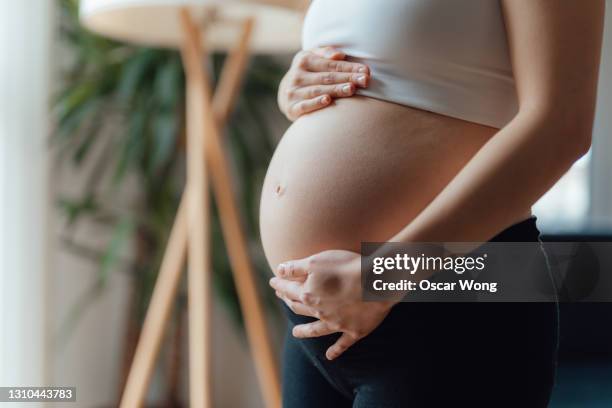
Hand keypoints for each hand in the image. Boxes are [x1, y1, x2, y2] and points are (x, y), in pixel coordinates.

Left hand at [270, 249, 394, 359]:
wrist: (376, 282)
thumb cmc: (346, 266)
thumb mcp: (316, 261)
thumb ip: (295, 268)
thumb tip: (278, 271)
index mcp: (308, 295)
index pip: (288, 289)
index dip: (279, 284)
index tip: (273, 281)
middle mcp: (320, 312)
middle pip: (300, 308)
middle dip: (289, 302)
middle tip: (283, 299)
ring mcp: (336, 324)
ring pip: (315, 329)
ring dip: (304, 331)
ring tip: (296, 333)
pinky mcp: (354, 331)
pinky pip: (342, 344)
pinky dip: (335, 351)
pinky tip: (329, 357)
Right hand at [278, 47, 369, 120]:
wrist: (285, 93)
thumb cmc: (307, 72)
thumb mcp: (312, 57)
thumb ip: (325, 53)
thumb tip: (339, 55)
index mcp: (303, 60)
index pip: (331, 64)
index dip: (349, 67)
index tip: (366, 71)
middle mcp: (297, 75)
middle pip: (327, 77)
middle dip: (347, 78)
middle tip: (365, 81)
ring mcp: (293, 92)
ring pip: (318, 90)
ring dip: (336, 90)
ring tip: (351, 89)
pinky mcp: (291, 108)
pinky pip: (305, 105)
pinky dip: (316, 103)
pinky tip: (328, 100)